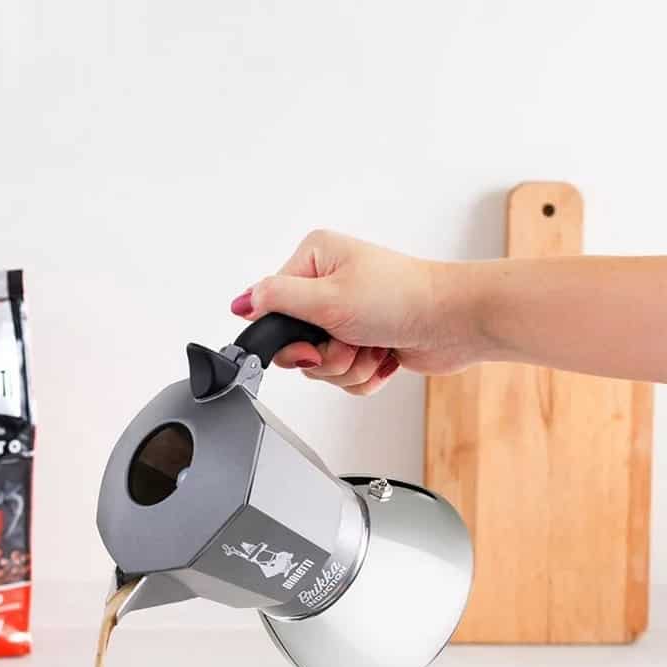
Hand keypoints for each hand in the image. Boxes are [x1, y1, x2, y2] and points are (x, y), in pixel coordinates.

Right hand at [230, 231, 477, 394]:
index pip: (273, 309)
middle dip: (325, 356)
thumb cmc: (402, 297)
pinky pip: (346, 376)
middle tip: (350, 340)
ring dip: (349, 365)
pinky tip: (384, 355)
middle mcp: (329, 286)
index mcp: (316, 260)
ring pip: (322, 366)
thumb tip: (241, 302)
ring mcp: (349, 316)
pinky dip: (365, 373)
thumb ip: (276, 299)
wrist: (455, 322)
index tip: (312, 341)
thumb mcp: (327, 297)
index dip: (290, 337)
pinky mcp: (366, 342)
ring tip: (374, 345)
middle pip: (296, 345)